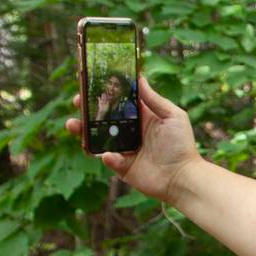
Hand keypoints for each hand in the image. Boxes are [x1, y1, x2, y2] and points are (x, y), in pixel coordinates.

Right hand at [65, 76, 200, 204]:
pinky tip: (109, 155)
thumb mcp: (173, 116)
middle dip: (87, 109)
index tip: (90, 82)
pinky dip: (106, 156)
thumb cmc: (181, 145)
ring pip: (98, 138)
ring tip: (73, 124)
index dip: (105, 92)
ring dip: (83, 131)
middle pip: (103, 118)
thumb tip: (139, 77)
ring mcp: (124, 149)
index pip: (119, 101)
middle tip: (77, 101)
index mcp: (141, 117)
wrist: (182, 177)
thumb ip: (154, 99)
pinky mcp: (122, 166)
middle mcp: (130, 131)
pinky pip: (108, 159)